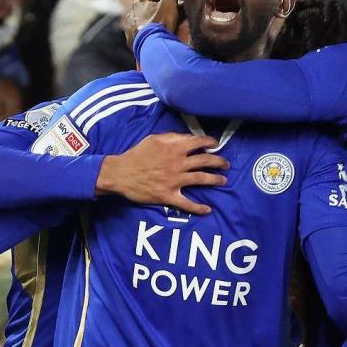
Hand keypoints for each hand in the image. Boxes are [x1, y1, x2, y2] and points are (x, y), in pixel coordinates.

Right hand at [96, 133, 228, 213]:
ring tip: (223, 180)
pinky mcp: (168, 196)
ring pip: (201, 179)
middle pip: (204, 161)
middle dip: (218, 162)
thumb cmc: (136, 154)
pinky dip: (198, 208)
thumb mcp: (153, 139)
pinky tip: (208, 210)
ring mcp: (174, 181)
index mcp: (174, 148)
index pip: (198, 142)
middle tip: (226, 164)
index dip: (209, 142)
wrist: (121, 174)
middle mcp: (178, 163)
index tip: (215, 144)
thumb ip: (172, 137)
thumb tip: (187, 138)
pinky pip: (186, 203)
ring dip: (215, 180)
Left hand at [123, 0, 180, 48]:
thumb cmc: (161, 21)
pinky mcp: (130, 42)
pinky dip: (145, 37)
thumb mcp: (169, 2)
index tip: (168, 1)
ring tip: (159, 30)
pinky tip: (153, 39)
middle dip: (153, 12)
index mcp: (138, 3)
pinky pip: (139, 37)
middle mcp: (130, 15)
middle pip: (144, 11)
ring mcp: (128, 29)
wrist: (153, 44)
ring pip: (140, 24)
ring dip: (148, 25)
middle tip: (164, 17)